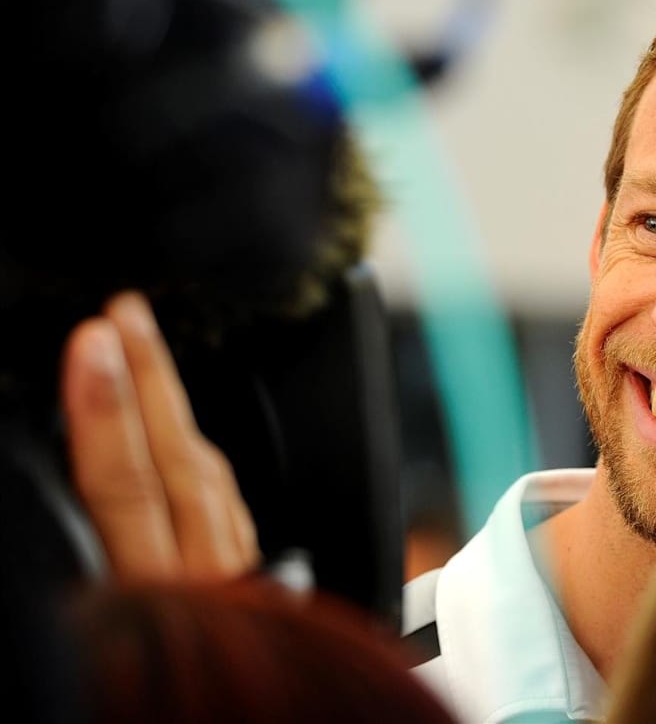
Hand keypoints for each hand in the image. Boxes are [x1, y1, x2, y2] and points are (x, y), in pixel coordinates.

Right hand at [63, 292, 259, 579]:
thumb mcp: (81, 665)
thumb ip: (93, 542)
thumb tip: (79, 444)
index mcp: (154, 604)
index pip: (124, 489)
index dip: (107, 413)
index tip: (94, 344)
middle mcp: (206, 590)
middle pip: (180, 465)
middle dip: (149, 381)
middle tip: (124, 311)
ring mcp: (239, 591)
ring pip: (211, 483)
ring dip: (173, 410)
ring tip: (141, 350)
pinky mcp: (253, 597)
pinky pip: (229, 514)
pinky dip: (203, 467)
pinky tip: (184, 440)